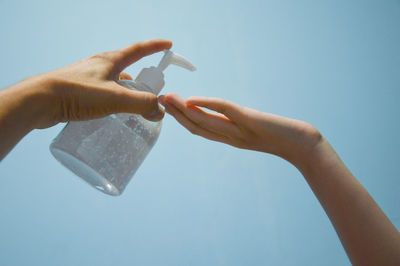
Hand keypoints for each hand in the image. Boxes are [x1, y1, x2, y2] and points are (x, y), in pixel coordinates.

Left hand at [25, 39, 171, 128]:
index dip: (155, 47)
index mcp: (110, 61)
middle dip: (142, 80)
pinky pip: (103, 94)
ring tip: (132, 110)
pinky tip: (112, 115)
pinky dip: (113, 102)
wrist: (39, 100)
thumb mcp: (114, 97)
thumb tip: (159, 110)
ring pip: (115, 84)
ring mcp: (88, 78)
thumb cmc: (76, 93)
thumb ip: (140, 103)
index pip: (138, 50)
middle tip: (150, 94)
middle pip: (128, 69)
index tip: (168, 45)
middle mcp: (100, 66)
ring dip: (126, 94)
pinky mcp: (79, 92)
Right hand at [159, 93, 321, 165]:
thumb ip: (241, 124)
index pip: (201, 130)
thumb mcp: (257, 130)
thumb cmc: (284, 137)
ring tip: (167, 98)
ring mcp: (239, 130)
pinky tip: (191, 101)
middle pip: (198, 126)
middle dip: (177, 114)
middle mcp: (231, 137)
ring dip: (184, 110)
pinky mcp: (251, 121)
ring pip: (206, 121)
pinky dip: (207, 106)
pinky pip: (225, 112)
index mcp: (231, 139)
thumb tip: (227, 116)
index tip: (167, 108)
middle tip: (159, 101)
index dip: (182, 120)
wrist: (305, 146)